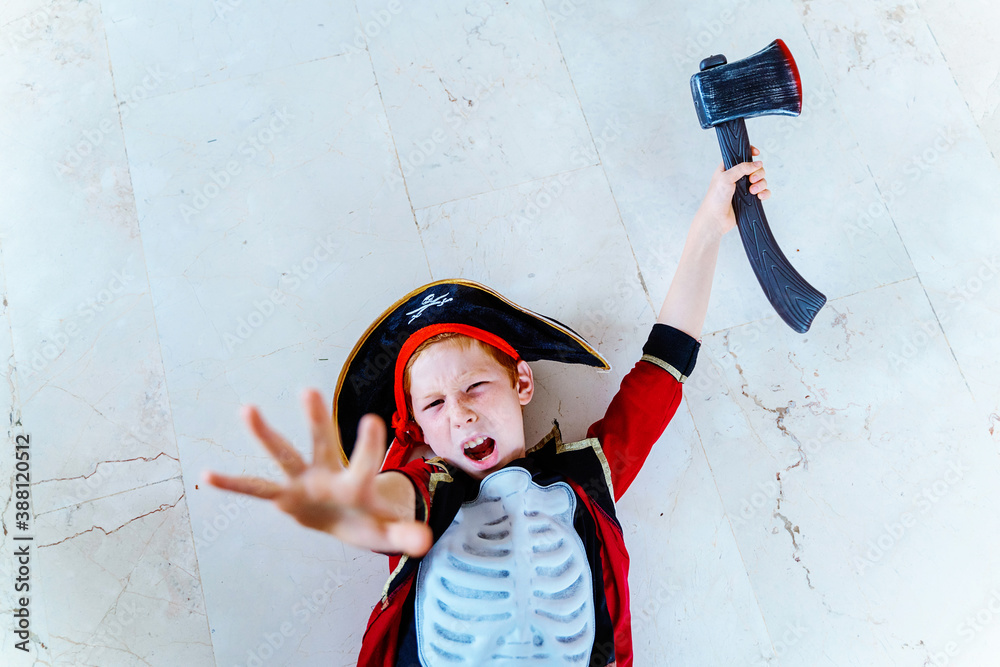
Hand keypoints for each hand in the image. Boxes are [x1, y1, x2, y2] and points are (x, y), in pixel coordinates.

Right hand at [202, 389, 431, 556]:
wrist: (354, 521)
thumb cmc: (374, 521)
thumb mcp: (391, 532)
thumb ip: (406, 534)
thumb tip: (426, 541)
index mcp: (357, 484)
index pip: (365, 464)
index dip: (370, 445)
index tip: (373, 420)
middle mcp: (329, 474)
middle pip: (323, 444)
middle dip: (317, 421)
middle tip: (309, 391)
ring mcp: (305, 482)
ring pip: (285, 456)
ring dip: (266, 435)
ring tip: (247, 409)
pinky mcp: (286, 497)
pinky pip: (257, 490)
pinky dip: (234, 485)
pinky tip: (207, 475)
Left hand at [696, 145, 769, 238]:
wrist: (715, 219)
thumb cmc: (715, 198)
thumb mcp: (726, 177)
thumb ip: (742, 168)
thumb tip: (758, 163)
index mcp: (728, 169)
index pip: (741, 155)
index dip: (750, 152)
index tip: (757, 153)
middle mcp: (737, 177)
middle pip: (756, 168)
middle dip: (758, 172)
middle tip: (751, 180)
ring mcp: (744, 189)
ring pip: (761, 180)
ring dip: (761, 184)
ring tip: (752, 192)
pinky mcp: (750, 200)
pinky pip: (764, 193)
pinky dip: (765, 193)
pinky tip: (759, 197)